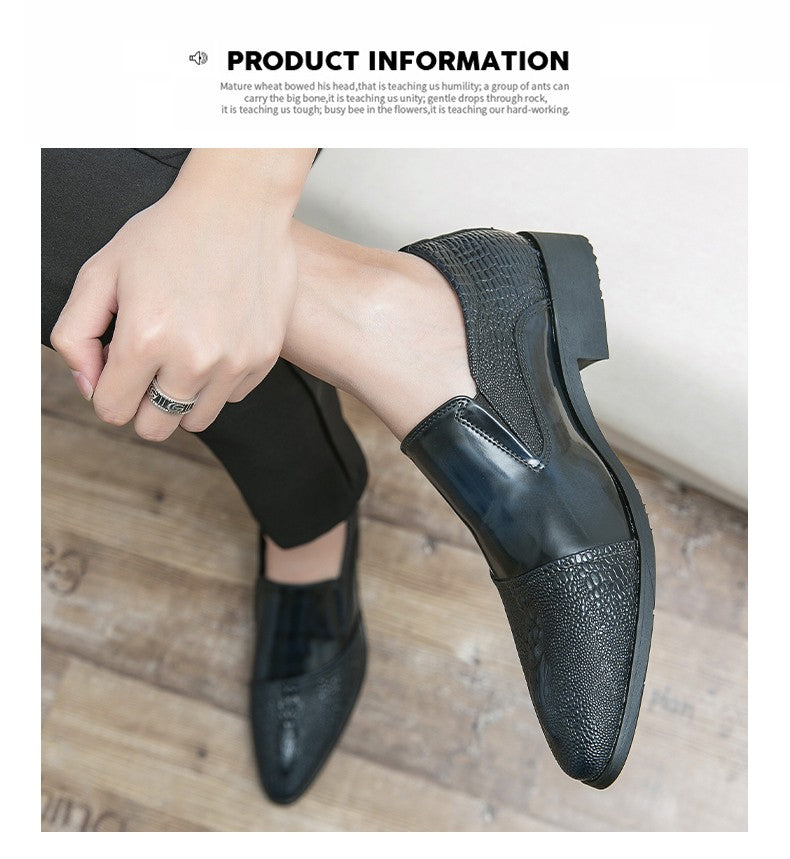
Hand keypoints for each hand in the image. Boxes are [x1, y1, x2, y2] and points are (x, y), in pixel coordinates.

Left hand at [50, 149, 313, 440]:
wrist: (238, 206)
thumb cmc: (168, 234)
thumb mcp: (100, 273)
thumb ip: (76, 336)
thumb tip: (90, 387)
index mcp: (144, 339)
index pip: (112, 411)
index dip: (108, 389)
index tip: (118, 365)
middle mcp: (193, 359)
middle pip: (155, 428)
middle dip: (142, 404)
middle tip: (148, 368)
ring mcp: (234, 361)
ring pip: (195, 421)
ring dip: (181, 397)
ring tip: (182, 353)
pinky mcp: (264, 358)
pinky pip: (230, 396)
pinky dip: (218, 380)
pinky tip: (215, 338)